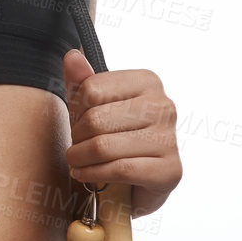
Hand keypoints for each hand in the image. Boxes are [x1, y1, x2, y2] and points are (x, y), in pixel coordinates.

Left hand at [62, 49, 181, 218]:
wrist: (137, 184)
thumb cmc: (114, 138)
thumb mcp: (94, 108)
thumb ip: (82, 83)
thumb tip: (71, 56)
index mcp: (148, 82)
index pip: (91, 90)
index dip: (75, 111)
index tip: (78, 123)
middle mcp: (164, 106)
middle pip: (95, 119)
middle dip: (76, 138)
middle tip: (76, 148)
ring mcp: (170, 138)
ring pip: (104, 146)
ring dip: (80, 159)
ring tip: (78, 162)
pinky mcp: (170, 170)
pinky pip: (119, 170)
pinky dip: (93, 175)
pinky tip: (85, 176)